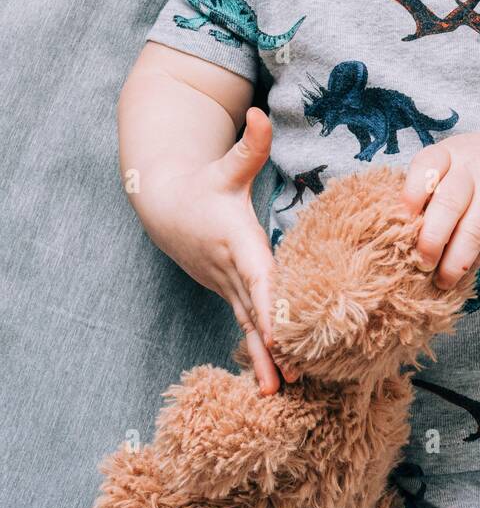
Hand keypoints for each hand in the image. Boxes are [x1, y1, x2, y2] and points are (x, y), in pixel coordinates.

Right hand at [138, 106, 299, 395]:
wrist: (165, 205)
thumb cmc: (203, 184)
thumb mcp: (227, 165)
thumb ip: (249, 145)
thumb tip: (260, 113)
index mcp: (236, 243)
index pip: (257, 280)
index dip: (270, 308)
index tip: (282, 339)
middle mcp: (232, 271)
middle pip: (254, 314)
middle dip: (269, 349)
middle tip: (286, 384)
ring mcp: (228, 286)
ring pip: (249, 326)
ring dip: (263, 358)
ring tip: (281, 393)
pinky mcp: (230, 292)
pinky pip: (247, 323)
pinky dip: (260, 349)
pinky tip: (276, 378)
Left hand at [396, 127, 479, 287]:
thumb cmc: (476, 165)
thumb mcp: (451, 160)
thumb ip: (427, 187)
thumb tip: (397, 231)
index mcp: (447, 154)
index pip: (426, 168)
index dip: (412, 194)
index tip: (402, 219)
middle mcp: (471, 172)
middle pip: (448, 205)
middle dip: (431, 239)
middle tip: (420, 262)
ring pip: (472, 234)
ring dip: (453, 263)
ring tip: (442, 281)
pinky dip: (472, 262)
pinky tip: (462, 267)